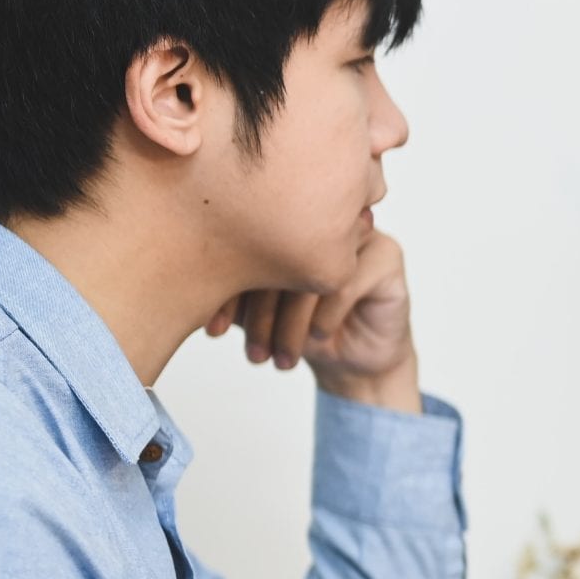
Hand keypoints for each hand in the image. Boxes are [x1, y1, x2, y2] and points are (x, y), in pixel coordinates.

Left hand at [206, 229, 419, 412]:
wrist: (354, 359)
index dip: (228, 290)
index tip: (213, 332)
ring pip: (314, 271)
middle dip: (261, 314)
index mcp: (282, 222)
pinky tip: (319, 337)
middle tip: (253, 355)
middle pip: (280, 256)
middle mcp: (319, 219)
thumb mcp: (256, 312)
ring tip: (282, 359)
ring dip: (293, 324)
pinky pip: (349, 281)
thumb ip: (231, 292)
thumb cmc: (301, 330)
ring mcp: (356, 232)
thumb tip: (190, 288)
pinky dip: (327, 315)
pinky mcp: (388, 254)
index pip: (247, 246)